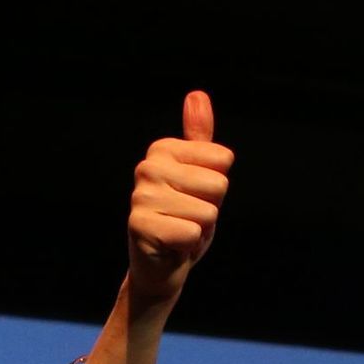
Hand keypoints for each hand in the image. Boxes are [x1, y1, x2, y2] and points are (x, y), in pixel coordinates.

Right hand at [126, 91, 230, 312]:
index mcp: (163, 150)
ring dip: (200, 230)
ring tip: (180, 233)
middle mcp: (147, 167)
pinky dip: (188, 247)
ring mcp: (140, 196)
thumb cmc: (184, 220)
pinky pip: (192, 233)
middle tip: (188, 219)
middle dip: (210, 210)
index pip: (223, 160)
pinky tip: (172, 247)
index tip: (195, 198)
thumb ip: (199, 138)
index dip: (217, 188)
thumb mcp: (200, 177)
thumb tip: (197, 95)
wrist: (160, 267)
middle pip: (218, 185)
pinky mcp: (139, 226)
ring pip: (207, 212)